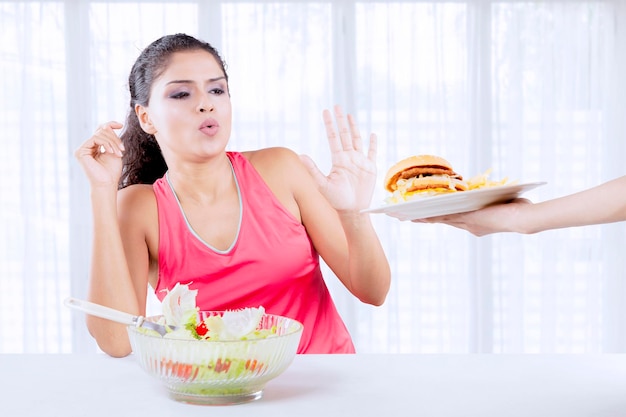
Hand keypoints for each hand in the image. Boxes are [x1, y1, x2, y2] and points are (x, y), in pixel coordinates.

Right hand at [74, 121, 124, 187]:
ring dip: (113, 142)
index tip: (120, 125)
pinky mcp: (80, 152)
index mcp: (94, 147)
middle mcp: (87, 147)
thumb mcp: (114, 151)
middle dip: (114, 138)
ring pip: (99, 134)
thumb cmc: (111, 172)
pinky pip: (95, 139)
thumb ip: (111, 139)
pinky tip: (111, 152)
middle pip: (101, 131)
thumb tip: (107, 125)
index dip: (109, 124)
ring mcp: (82, 149)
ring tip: (119, 153)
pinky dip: (106, 144)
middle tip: (122, 149)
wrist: (107, 184)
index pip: (100, 130)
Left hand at [299, 105, 377, 210]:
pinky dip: (373, 144)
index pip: (333, 138)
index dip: (329, 124)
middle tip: (336, 106)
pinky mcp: (370, 168)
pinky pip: (372, 153)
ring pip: (357, 140)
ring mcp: (359, 162)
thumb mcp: (322, 184)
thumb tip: (300, 156)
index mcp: (338, 159)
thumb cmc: (336, 199)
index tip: (325, 112)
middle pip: (344, 135)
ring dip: (354, 128)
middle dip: (340, 121)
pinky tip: (372, 135)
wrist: (352, 210)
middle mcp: (348, 158)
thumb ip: (312, 170)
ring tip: (349, 115)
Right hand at [414, 198, 531, 235]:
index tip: (426, 216)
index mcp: (476, 224)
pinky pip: (444, 216)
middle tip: (409, 218)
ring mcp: (466, 222)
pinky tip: (418, 214)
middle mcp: (469, 226)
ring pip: (439, 219)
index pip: (453, 219)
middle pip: (442, 220)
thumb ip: (493, 198)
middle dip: (425, 219)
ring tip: (408, 216)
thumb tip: (493, 190)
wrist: (522, 219)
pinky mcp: (466, 218)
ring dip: (422, 217)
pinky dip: (430, 215)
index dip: (438, 217)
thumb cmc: (519, 210)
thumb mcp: (501, 202)